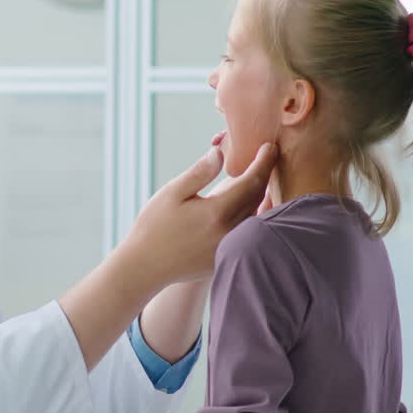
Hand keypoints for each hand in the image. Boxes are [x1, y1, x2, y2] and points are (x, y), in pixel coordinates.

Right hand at [123, 136, 276, 284]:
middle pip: (258, 198)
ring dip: (259, 195)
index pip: (252, 181)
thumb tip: (221, 152)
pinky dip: (250, 214)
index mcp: (218, 212)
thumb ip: (200, 172)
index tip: (268, 146)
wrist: (145, 266)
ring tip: (256, 177)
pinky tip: (245, 203)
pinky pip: (246, 231)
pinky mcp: (226, 256)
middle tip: (265, 156)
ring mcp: (230, 247)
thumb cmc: (154, 226)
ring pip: (255, 215)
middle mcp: (230, 231)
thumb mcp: (172, 193)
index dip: (264, 161)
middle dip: (264, 175)